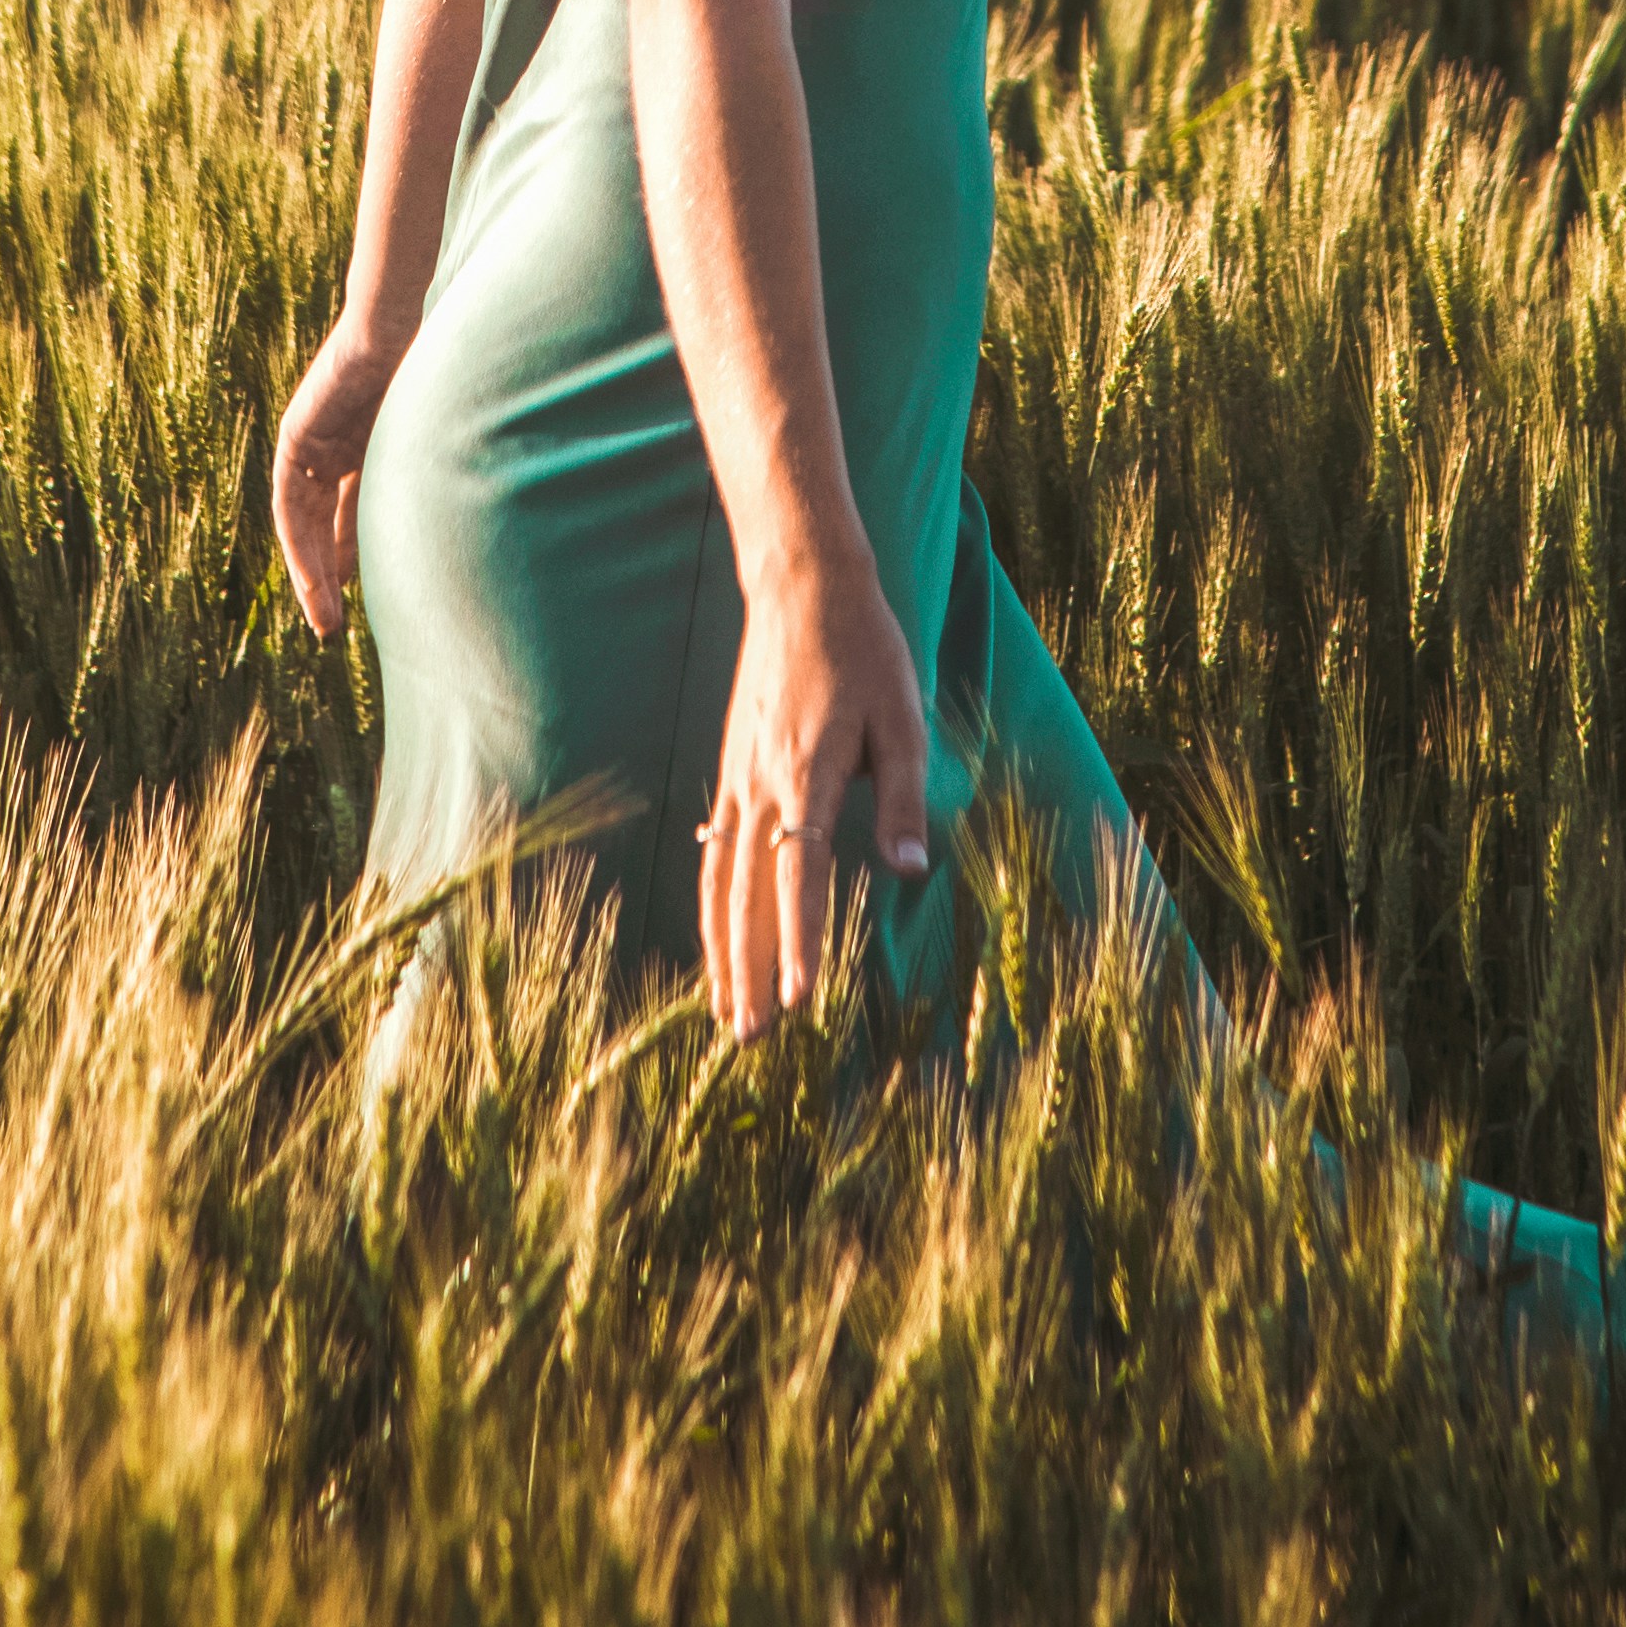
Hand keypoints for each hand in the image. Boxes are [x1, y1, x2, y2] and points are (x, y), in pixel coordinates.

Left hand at [271, 313, 406, 638]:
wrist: (399, 329)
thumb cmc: (428, 378)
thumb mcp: (419, 454)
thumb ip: (417, 490)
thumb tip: (446, 543)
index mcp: (365, 450)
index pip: (351, 520)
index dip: (354, 563)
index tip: (365, 607)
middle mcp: (334, 451)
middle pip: (322, 528)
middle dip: (326, 580)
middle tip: (332, 629)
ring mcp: (311, 445)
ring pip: (302, 523)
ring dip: (310, 572)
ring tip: (323, 615)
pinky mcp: (294, 439)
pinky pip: (290, 503)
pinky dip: (301, 541)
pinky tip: (313, 575)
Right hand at [699, 534, 931, 1038]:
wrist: (800, 586)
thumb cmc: (865, 650)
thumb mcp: (904, 716)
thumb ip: (904, 797)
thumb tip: (911, 870)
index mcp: (810, 773)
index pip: (801, 873)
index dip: (799, 939)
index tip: (798, 1000)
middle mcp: (763, 784)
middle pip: (749, 894)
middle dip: (748, 969)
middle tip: (750, 1040)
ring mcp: (739, 780)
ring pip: (723, 881)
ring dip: (722, 950)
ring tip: (724, 1012)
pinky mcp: (733, 771)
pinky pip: (717, 852)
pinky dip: (714, 904)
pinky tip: (717, 938)